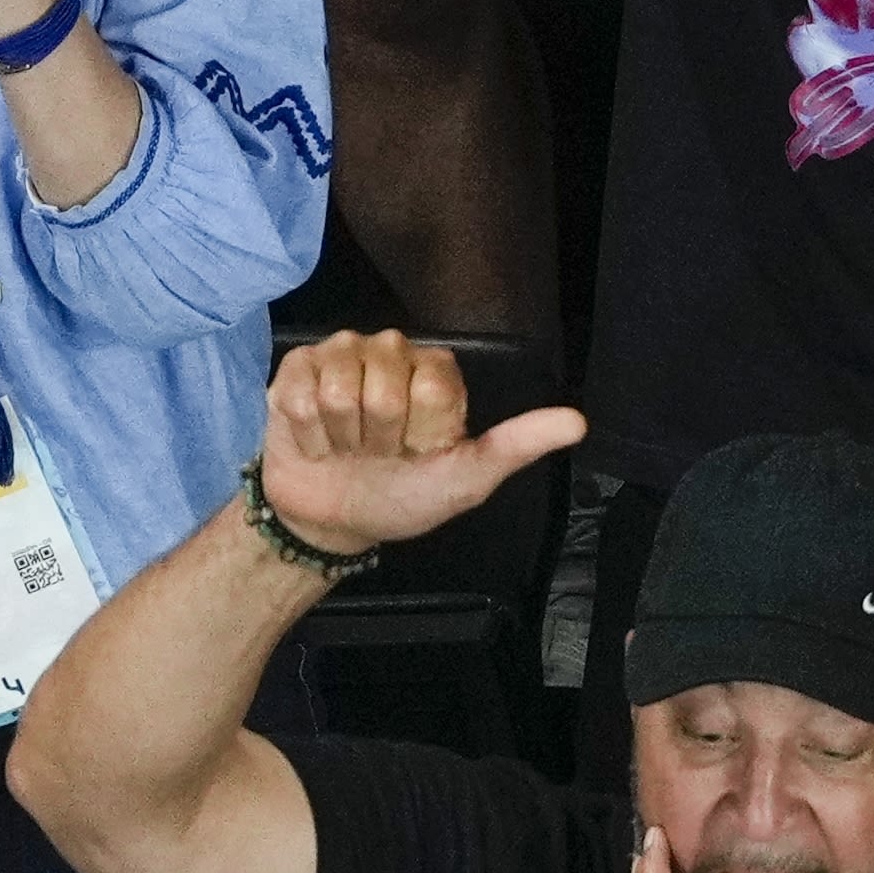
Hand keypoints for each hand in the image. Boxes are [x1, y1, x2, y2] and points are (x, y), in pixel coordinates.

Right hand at [258, 333, 586, 559]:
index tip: (417, 451)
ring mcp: (343, 354)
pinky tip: (314, 441)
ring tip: (345, 447)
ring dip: (340, 436)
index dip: (420, 432)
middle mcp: (395, 351)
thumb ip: (517, 445)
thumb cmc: (404, 497)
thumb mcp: (467, 479)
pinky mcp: (296, 368)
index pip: (432, 387)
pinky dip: (306, 433)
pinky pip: (297, 394)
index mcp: (439, 372)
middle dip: (377, 436)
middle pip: (385, 389)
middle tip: (376, 452)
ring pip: (339, 389)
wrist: (331, 521)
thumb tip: (577, 423)